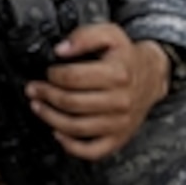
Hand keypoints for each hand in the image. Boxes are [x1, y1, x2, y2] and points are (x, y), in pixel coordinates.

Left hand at [25, 22, 169, 160]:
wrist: (151, 75)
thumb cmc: (126, 56)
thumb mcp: (109, 34)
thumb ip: (83, 36)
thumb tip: (60, 49)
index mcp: (117, 74)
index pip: (73, 78)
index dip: (52, 75)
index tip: (46, 72)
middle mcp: (120, 100)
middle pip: (71, 103)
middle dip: (45, 96)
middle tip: (33, 90)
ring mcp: (120, 122)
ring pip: (77, 127)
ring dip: (50, 118)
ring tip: (38, 107)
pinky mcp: (119, 137)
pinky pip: (93, 150)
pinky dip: (72, 146)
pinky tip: (58, 133)